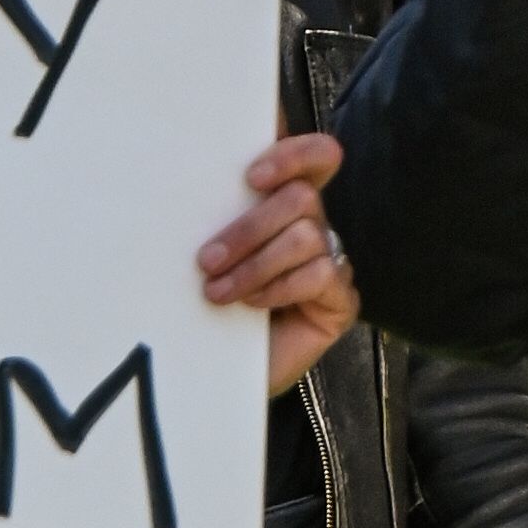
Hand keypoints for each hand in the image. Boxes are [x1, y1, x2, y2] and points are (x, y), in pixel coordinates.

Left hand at [200, 131, 358, 395]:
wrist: (209, 374)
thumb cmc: (200, 306)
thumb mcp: (206, 252)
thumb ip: (214, 212)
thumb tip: (188, 173)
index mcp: (282, 202)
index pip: (314, 156)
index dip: (294, 153)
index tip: (251, 176)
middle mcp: (312, 225)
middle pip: (302, 196)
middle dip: (249, 228)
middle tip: (206, 260)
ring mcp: (331, 262)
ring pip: (307, 236)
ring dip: (255, 265)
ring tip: (216, 292)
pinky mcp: (339, 301)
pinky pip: (320, 275)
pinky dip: (278, 288)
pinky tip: (252, 306)